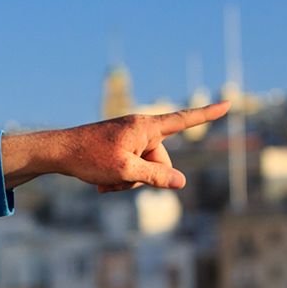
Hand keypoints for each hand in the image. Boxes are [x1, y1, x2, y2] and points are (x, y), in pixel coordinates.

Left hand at [0, 101, 227, 191]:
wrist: (58, 152)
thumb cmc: (89, 158)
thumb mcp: (125, 171)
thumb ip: (155, 176)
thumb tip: (181, 181)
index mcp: (145, 127)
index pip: (183, 120)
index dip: (207, 114)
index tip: (228, 103)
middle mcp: (140, 128)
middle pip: (161, 160)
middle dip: (144, 177)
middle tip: (117, 180)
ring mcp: (129, 138)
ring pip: (144, 168)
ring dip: (128, 181)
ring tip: (105, 182)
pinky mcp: (119, 146)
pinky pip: (131, 167)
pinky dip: (119, 178)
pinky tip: (101, 184)